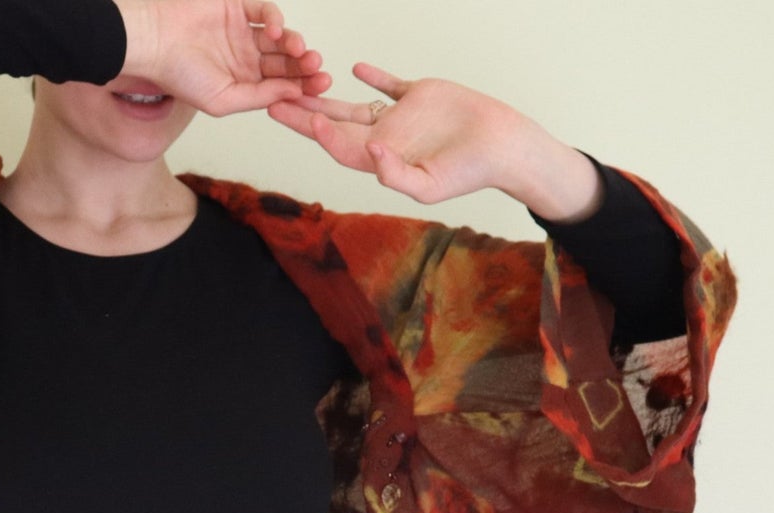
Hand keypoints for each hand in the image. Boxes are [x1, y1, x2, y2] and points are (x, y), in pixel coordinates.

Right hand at [119, 0, 331, 115]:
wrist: (153, 42)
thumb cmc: (178, 76)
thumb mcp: (223, 100)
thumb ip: (259, 98)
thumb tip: (294, 93)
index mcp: (244, 81)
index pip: (281, 85)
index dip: (302, 87)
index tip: (320, 90)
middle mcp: (246, 56)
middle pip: (285, 61)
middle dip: (304, 67)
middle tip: (318, 70)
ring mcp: (242, 30)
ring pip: (280, 37)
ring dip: (294, 44)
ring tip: (301, 53)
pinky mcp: (237, 7)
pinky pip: (264, 10)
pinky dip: (276, 19)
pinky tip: (276, 32)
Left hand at [265, 62, 602, 217]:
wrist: (502, 144)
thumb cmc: (470, 171)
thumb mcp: (431, 184)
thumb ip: (397, 174)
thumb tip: (371, 156)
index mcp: (383, 162)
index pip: (342, 149)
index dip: (322, 136)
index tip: (305, 119)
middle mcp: (385, 140)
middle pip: (334, 127)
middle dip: (303, 115)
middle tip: (271, 101)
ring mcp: (398, 117)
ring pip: (352, 106)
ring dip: (325, 96)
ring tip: (298, 83)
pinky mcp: (417, 96)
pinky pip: (387, 85)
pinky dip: (372, 77)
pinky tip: (353, 67)